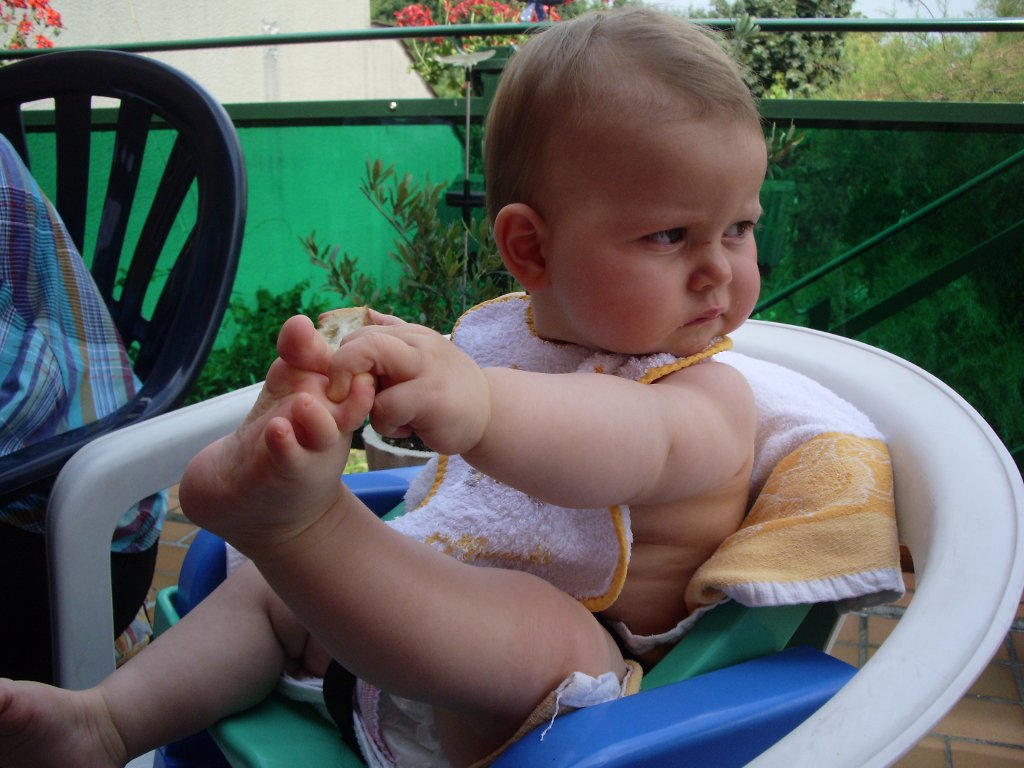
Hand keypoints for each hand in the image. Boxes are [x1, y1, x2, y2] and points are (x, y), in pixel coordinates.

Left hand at [329, 320, 491, 455]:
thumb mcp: (423, 355)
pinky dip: (387, 426)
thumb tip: (369, 313)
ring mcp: (426, 368)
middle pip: (360, 343)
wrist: (490, 414)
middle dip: (342, 371)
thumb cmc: (448, 387)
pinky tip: (408, 429)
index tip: (352, 386)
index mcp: (411, 334)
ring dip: (367, 405)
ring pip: (367, 376)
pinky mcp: (430, 397)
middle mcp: (418, 344)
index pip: (359, 335)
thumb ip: (396, 335)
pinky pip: (385, 409)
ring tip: (391, 414)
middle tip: (351, 398)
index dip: (344, 361)